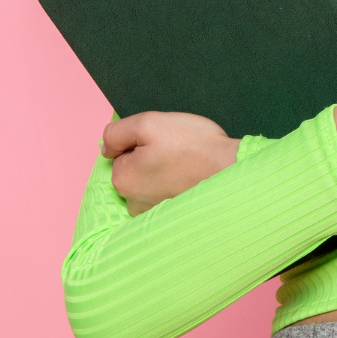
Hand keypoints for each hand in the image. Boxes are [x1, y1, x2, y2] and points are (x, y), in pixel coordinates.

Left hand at [101, 111, 238, 215]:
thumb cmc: (192, 144)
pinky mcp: (170, 214)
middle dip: (148, 156)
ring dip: (161, 169)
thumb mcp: (148, 123)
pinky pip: (163, 192)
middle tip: (174, 149)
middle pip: (133, 168)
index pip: (119, 152)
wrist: (231, 167)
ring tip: (183, 162)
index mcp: (122, 179)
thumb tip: (105, 146)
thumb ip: (117, 131)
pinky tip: (188, 175)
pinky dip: (173, 183)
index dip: (139, 140)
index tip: (161, 140)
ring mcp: (152, 211)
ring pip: (148, 180)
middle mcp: (133, 202)